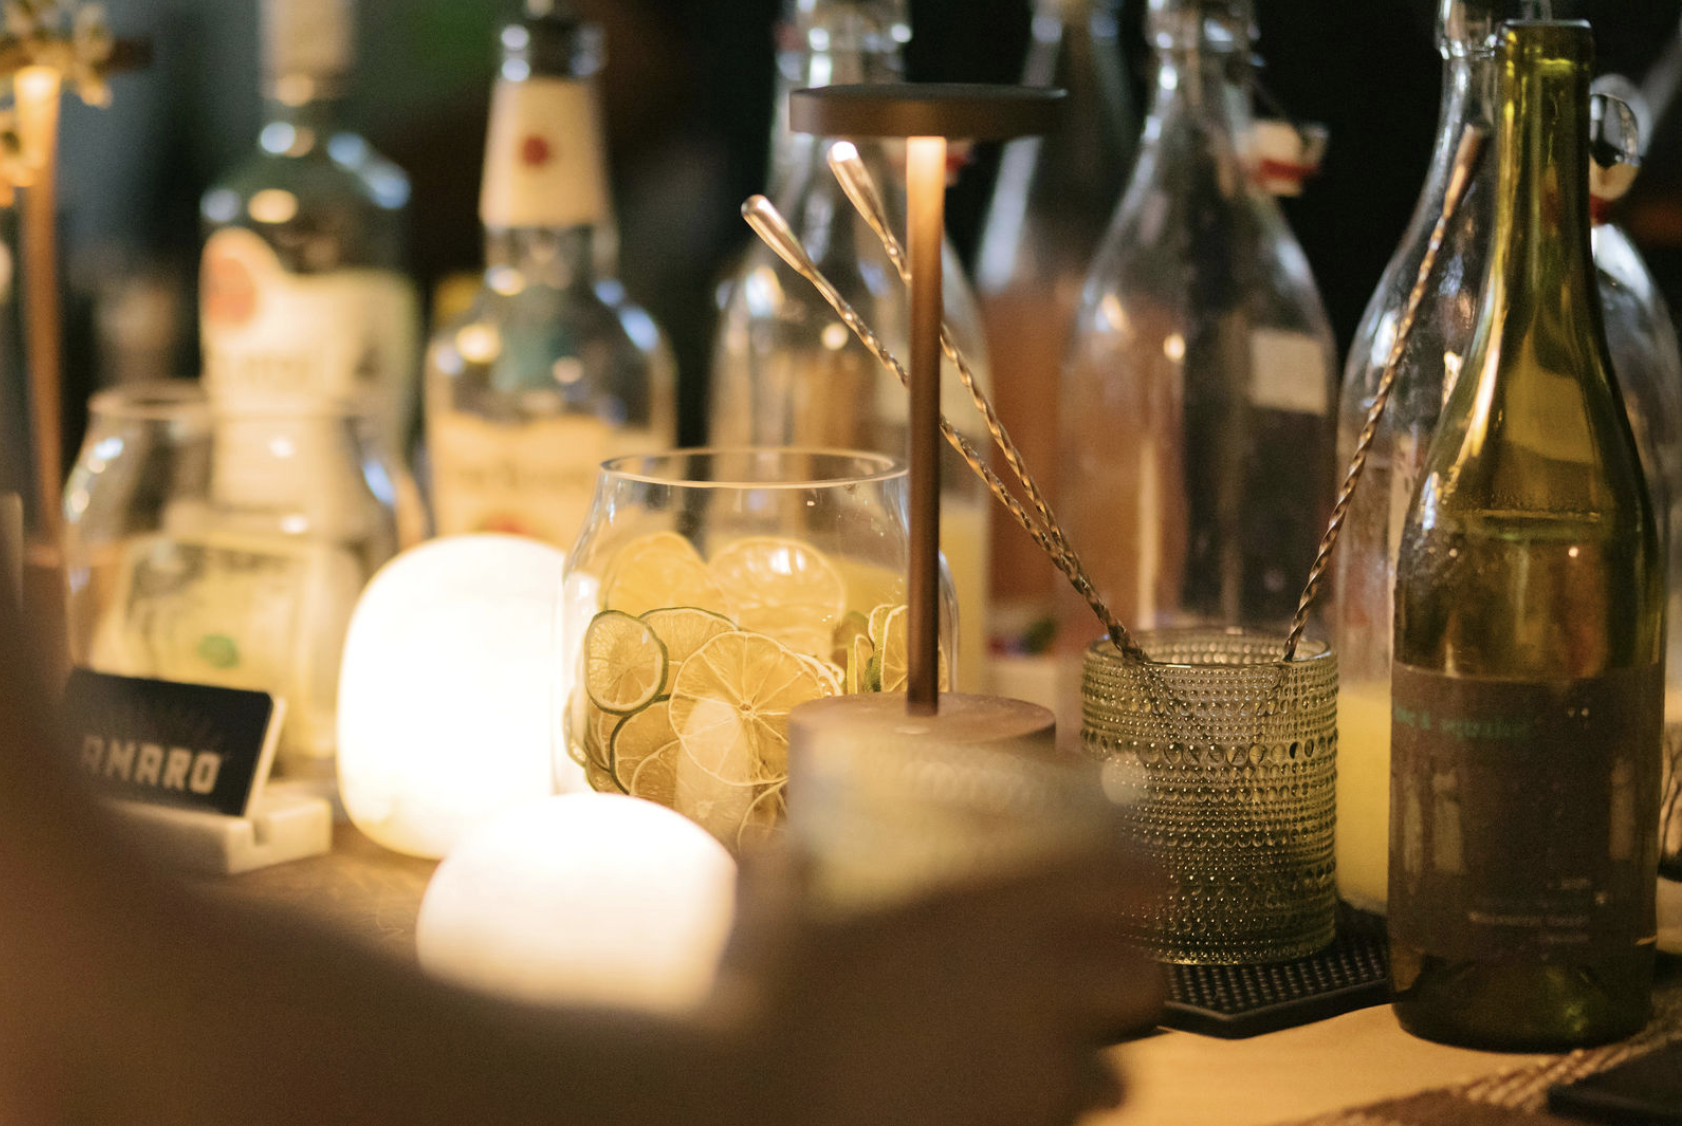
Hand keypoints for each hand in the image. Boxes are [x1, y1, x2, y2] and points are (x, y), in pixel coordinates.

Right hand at [715, 840, 1164, 1125]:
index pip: (1114, 880)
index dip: (1141, 878)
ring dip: (1096, 1063)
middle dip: (1128, 975)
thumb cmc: (763, 1004)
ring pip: (1117, 1074)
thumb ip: (786, 870)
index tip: (1149, 882)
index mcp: (983, 912)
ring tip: (1053, 1061)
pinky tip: (1009, 1106)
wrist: (757, 1111)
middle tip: (1101, 972)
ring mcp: (1028, 1076)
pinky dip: (1051, 1115)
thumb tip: (768, 845)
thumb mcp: (773, 914)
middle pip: (1139, 979)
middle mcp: (1028, 988)